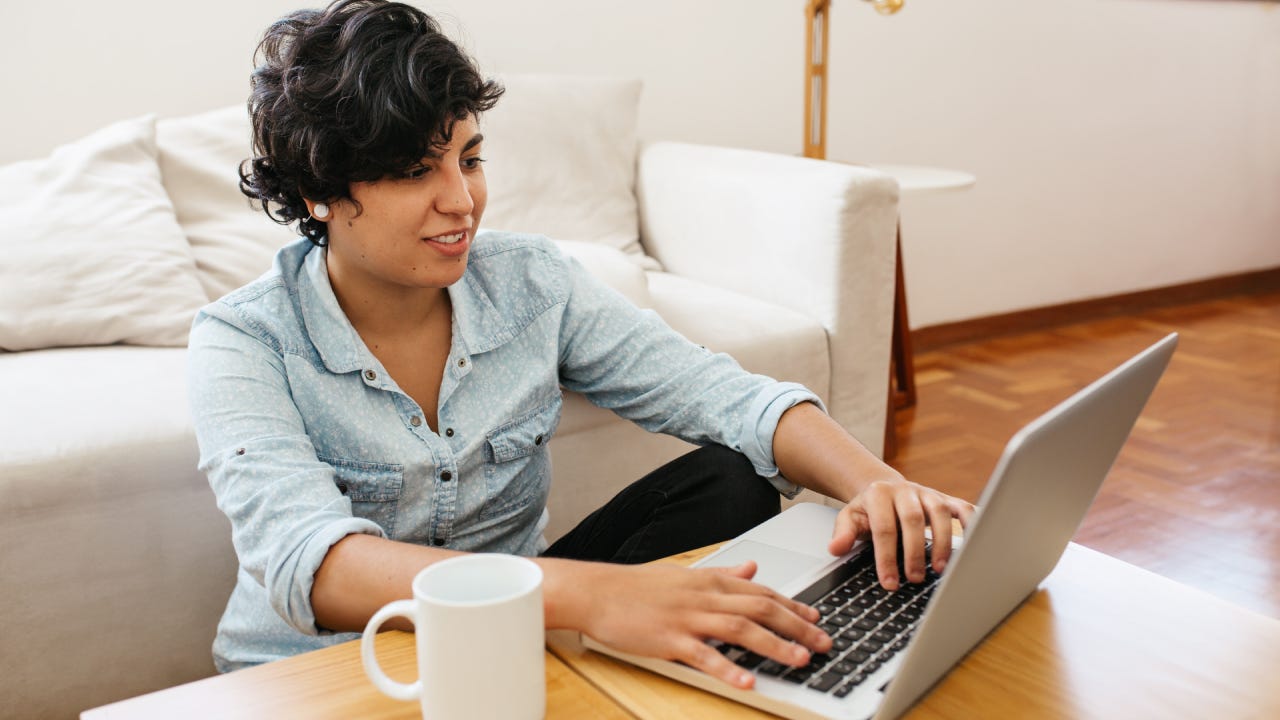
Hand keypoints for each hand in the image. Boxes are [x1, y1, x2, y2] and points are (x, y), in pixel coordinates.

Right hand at [564, 560, 831, 689]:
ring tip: (800, 660)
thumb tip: (752, 568)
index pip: (762, 591)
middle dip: (797, 626)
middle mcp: (705, 596)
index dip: (793, 605)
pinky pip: (705, 656)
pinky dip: (728, 669)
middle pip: (761, 609)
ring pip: (741, 629)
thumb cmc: (638, 586)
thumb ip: (722, 574)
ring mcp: (688, 618)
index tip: (817, 619)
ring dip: (774, 645)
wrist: (598, 592)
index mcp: (711, 580)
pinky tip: (748, 681)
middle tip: (823, 643)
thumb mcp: (685, 574)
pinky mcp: (670, 639)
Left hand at [829, 475, 974, 589]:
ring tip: (938, 569)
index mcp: (879, 494)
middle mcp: (905, 490)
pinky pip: (963, 508)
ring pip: (939, 512)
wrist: (885, 490)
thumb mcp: (849, 518)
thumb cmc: (869, 510)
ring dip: (942, 542)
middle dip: (914, 552)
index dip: (886, 557)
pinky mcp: (946, 498)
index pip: (883, 527)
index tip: (889, 582)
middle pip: (912, 519)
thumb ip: (843, 533)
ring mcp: (928, 493)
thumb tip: (835, 548)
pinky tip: (973, 544)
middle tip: (913, 578)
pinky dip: (971, 524)